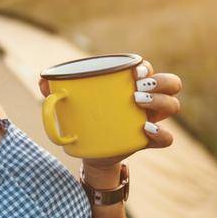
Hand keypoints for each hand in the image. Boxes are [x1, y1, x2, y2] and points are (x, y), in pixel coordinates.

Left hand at [37, 58, 182, 185]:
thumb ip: (55, 91)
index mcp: (130, 84)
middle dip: (161, 82)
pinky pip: (167, 138)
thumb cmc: (82, 118)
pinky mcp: (149, 140)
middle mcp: (147, 99)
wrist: (89, 150)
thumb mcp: (69, 104)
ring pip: (173, 106)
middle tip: (139, 89)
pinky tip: (145, 130)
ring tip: (138, 105)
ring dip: (161, 103)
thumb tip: (42, 80)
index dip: (145, 67)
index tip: (133, 71)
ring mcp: (152, 119)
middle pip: (171, 83)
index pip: (147, 68)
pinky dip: (161, 134)